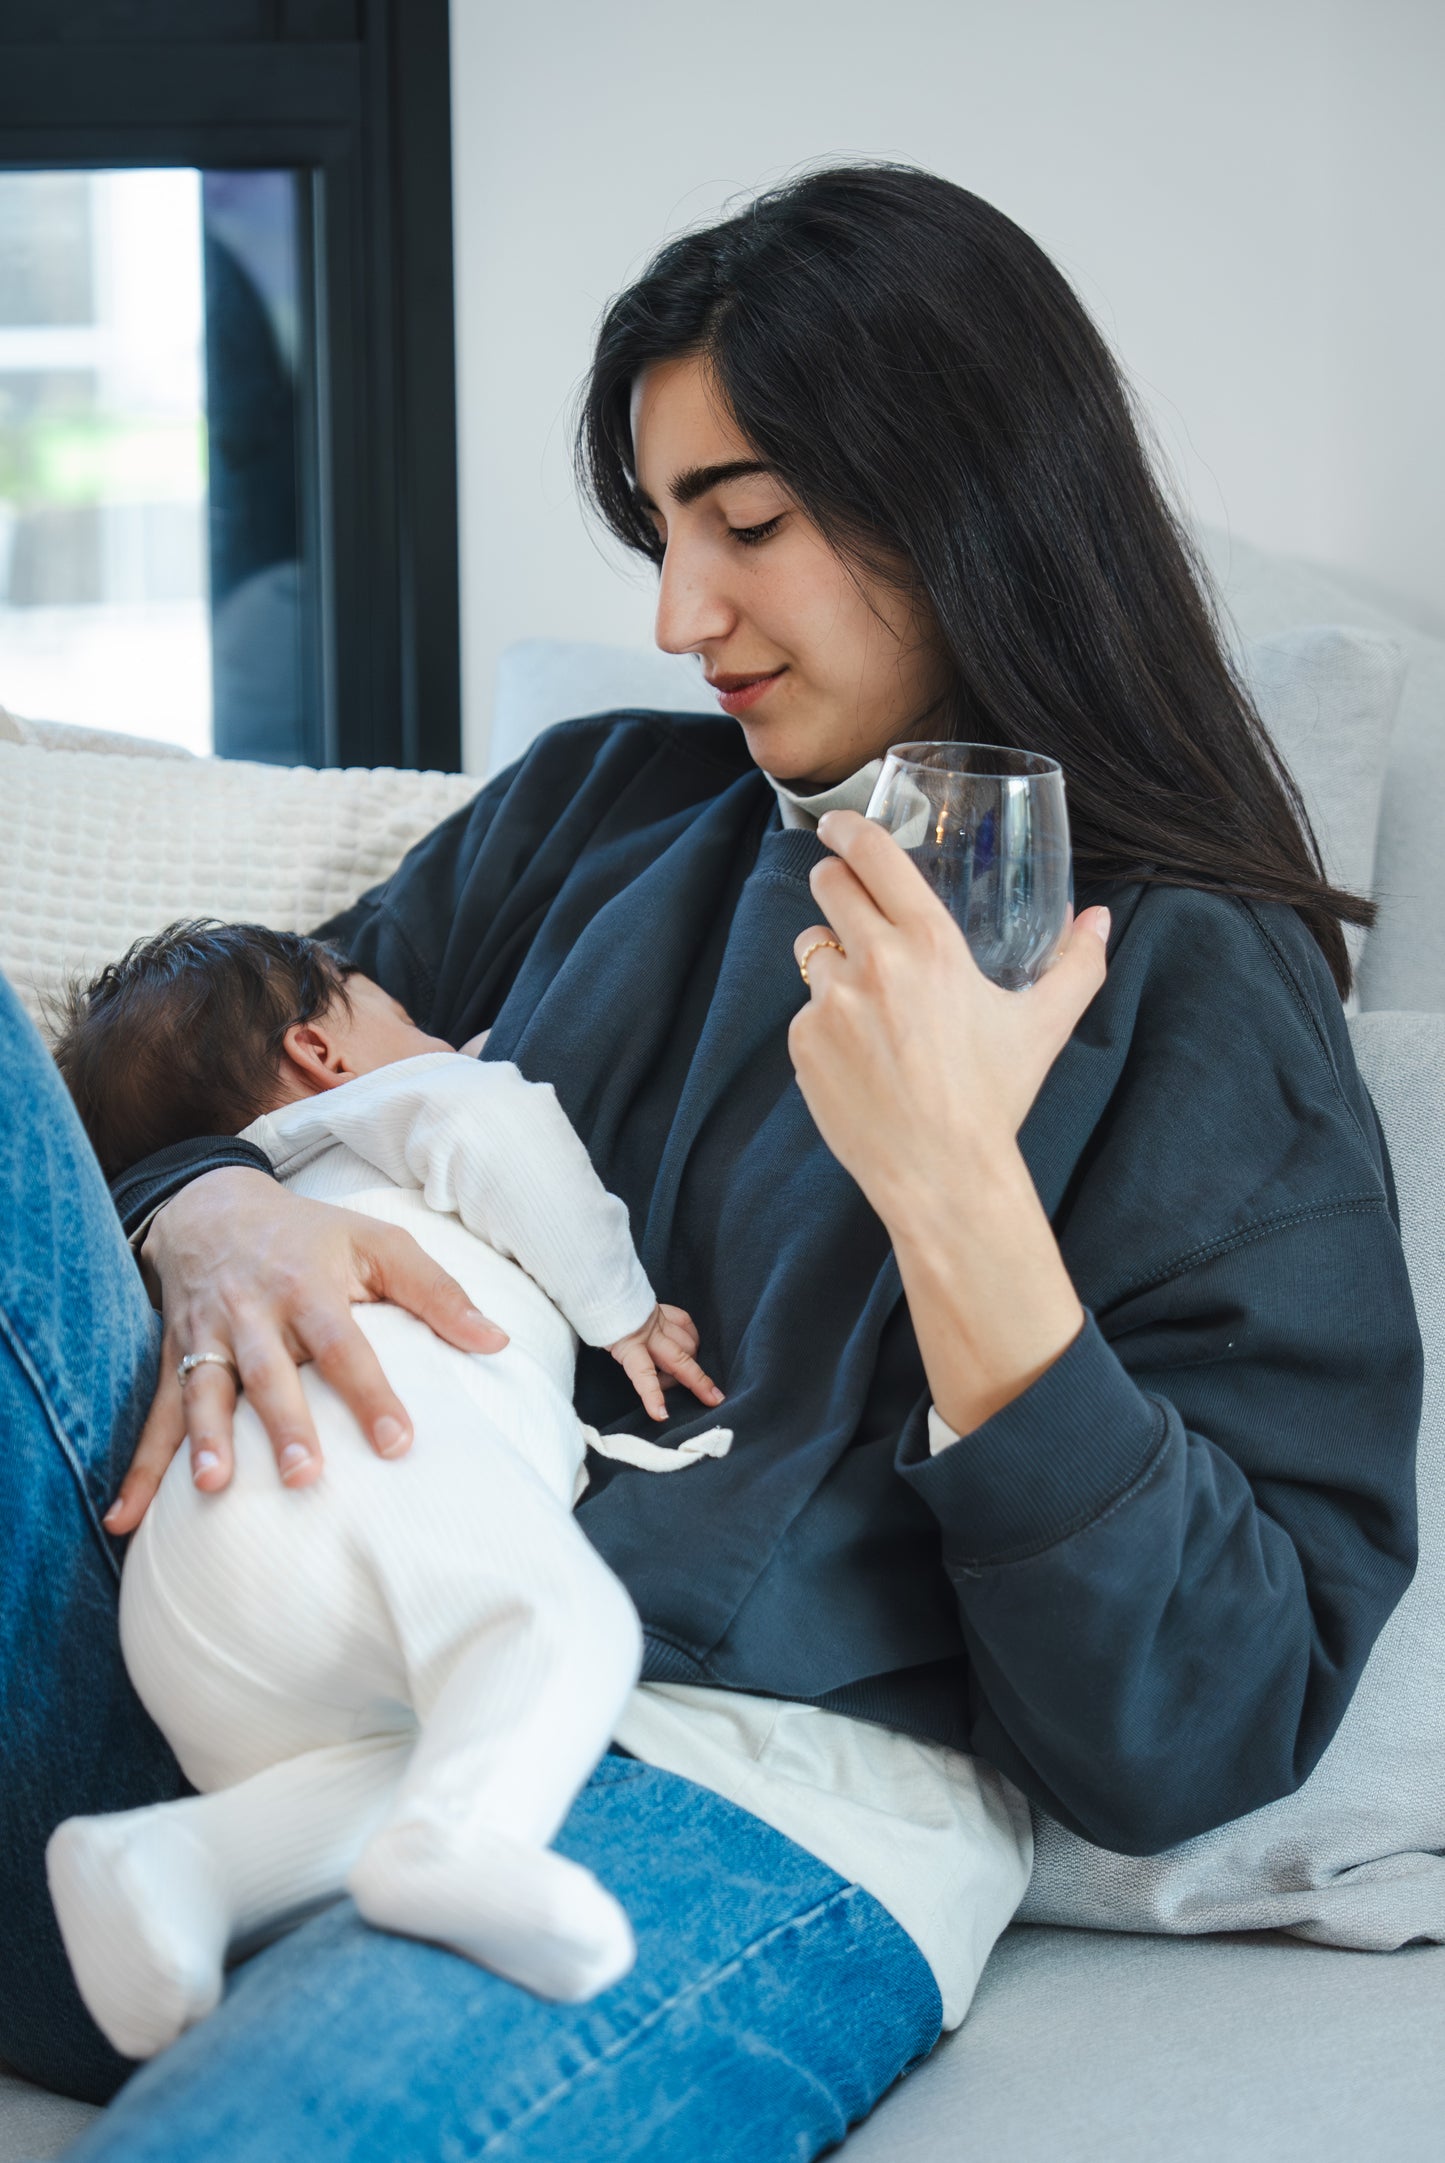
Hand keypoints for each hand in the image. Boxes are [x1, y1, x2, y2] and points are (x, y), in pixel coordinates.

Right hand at [107, 1168, 508, 1531]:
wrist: (211, 1206)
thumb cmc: (312, 1236)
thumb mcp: (379, 1243)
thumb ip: (438, 1293)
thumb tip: (496, 1341)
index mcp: (309, 1286)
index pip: (344, 1344)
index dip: (371, 1393)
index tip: (399, 1442)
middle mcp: (253, 1314)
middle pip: (270, 1373)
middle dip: (285, 1424)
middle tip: (306, 1477)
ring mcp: (206, 1338)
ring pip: (205, 1392)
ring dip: (206, 1441)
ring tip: (215, 1487)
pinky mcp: (172, 1358)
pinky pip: (154, 1416)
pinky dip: (138, 1468)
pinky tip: (126, 1519)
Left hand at [609, 1304, 725, 1422]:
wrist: (601, 1291)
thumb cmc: (599, 1321)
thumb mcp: (607, 1347)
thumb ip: (631, 1361)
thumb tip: (654, 1378)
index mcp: (629, 1345)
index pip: (644, 1374)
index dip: (653, 1395)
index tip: (661, 1415)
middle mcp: (649, 1334)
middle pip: (679, 1361)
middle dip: (699, 1382)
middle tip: (714, 1399)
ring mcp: (660, 1321)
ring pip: (689, 1344)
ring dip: (691, 1362)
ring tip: (682, 1375)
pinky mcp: (664, 1310)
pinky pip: (686, 1325)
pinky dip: (691, 1338)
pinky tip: (690, 1346)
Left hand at [788, 810, 1104, 1433]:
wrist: (941, 1174)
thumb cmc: (994, 1097)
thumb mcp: (1043, 1025)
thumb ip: (1076, 963)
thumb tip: (1096, 919)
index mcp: (930, 945)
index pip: (874, 856)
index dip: (848, 830)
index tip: (837, 824)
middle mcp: (874, 963)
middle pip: (828, 887)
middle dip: (836, 885)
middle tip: (848, 900)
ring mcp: (830, 1003)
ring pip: (813, 950)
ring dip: (832, 960)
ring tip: (868, 1003)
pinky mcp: (802, 1042)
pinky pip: (806, 1010)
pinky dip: (826, 1022)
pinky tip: (861, 1056)